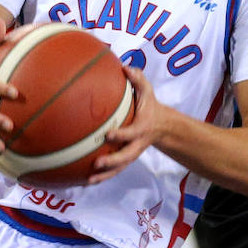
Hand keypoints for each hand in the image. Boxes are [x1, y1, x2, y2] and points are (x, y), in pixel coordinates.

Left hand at [87, 65, 158, 182]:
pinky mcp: (126, 158)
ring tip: (89, 181)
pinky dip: (102, 176)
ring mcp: (131, 153)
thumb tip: (124, 67)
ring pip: (119, 167)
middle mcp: (137, 143)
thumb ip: (137, 78)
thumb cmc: (149, 105)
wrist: (162, 126)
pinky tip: (85, 181)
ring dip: (105, 175)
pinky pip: (114, 170)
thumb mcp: (147, 90)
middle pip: (126, 156)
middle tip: (97, 163)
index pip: (132, 133)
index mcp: (142, 127)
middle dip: (112, 161)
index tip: (108, 134)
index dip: (122, 135)